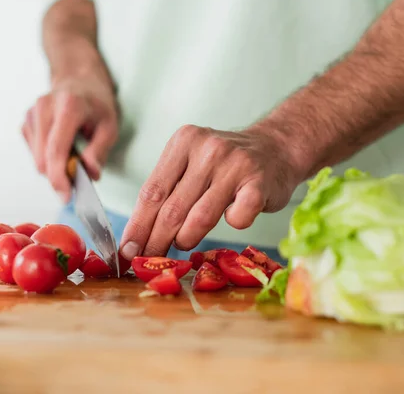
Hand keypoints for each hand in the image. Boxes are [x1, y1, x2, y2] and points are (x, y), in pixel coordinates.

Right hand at [22, 77, 118, 201]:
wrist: (80, 80)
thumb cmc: (98, 105)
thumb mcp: (110, 126)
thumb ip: (100, 151)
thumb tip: (90, 174)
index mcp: (68, 106)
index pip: (56, 150)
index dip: (59, 177)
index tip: (66, 196)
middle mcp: (44, 107)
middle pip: (43, 159)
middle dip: (59, 176)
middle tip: (79, 178)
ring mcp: (31, 114)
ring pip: (37, 159)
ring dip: (55, 166)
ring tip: (75, 155)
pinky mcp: (26, 122)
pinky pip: (34, 153)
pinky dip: (49, 158)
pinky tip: (63, 146)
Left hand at [119, 124, 303, 258]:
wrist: (277, 148)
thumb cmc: (226, 165)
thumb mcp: (192, 164)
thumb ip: (168, 192)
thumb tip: (136, 239)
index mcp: (183, 141)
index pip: (151, 192)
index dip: (137, 226)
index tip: (126, 252)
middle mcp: (208, 149)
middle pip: (172, 208)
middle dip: (156, 241)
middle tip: (148, 261)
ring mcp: (236, 165)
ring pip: (200, 217)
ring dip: (187, 239)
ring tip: (184, 243)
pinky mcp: (259, 183)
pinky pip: (237, 219)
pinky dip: (231, 225)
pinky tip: (232, 217)